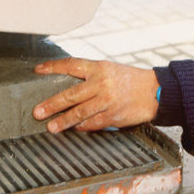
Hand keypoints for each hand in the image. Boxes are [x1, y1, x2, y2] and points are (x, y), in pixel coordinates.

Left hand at [32, 58, 159, 132]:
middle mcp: (101, 83)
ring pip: (80, 113)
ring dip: (64, 121)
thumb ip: (89, 76)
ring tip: (51, 127)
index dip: (53, 67)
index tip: (38, 70)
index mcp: (98, 68)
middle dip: (52, 104)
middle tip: (38, 112)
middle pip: (71, 94)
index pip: (71, 65)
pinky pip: (93, 123)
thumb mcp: (109, 69)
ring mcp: (107, 100)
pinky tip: (74, 128)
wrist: (155, 91)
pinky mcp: (114, 115)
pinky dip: (82, 127)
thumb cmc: (129, 80)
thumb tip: (64, 84)